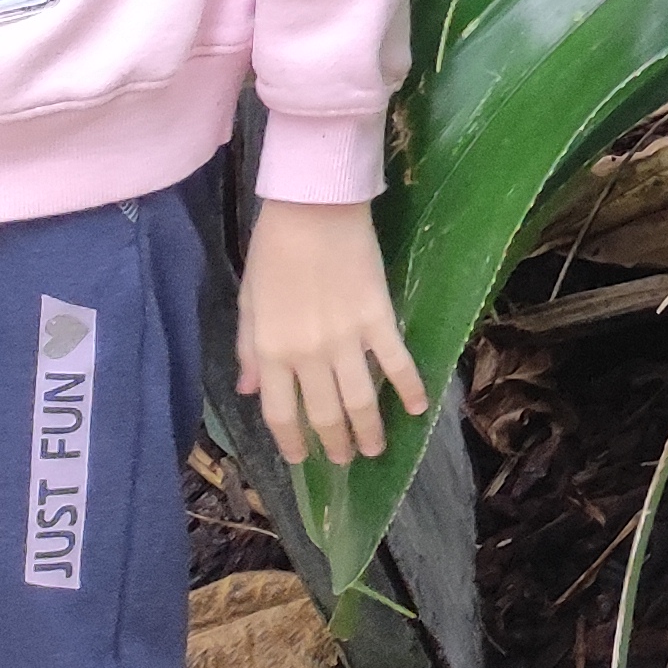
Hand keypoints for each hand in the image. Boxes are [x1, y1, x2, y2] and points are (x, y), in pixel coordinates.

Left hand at [237, 198, 430, 467]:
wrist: (313, 208)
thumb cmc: (273, 250)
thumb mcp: (248, 301)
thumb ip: (249, 349)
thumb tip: (248, 389)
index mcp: (271, 351)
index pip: (281, 412)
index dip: (292, 442)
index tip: (303, 459)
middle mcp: (307, 355)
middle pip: (323, 413)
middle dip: (335, 443)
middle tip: (346, 459)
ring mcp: (346, 339)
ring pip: (360, 399)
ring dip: (369, 430)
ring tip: (376, 449)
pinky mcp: (378, 318)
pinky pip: (396, 361)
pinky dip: (410, 387)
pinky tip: (419, 408)